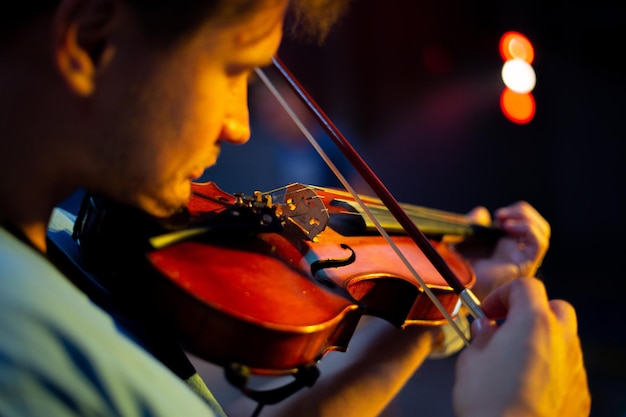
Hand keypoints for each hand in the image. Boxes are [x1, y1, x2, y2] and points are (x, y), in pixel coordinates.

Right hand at [452, 278, 590, 416]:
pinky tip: (527, 384)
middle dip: (531, 312)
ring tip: (514, 359)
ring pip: (564, 339)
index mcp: (533, 322)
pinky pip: (567, 369)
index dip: (502, 295)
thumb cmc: (490, 402)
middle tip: (506, 328)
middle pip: (555, 307)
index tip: (486, 312)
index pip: (526, 286)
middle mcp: (561, 340)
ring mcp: (574, 368)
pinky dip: (550, 367)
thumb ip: (480, 336)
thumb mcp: (470, 360)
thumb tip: (485, 329)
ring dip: (542, 339)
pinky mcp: (580, 393)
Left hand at [460, 201, 549, 299]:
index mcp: (503, 246)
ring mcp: (521, 261)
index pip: (525, 223)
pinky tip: (507, 227)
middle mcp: (516, 254)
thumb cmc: (453, 267)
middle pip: (538, 226)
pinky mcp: (524, 267)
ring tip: (503, 220)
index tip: (495, 214)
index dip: (516, 212)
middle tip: (500, 215)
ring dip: (526, 218)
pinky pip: (539, 244)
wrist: (451, 285)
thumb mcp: (461, 237)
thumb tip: (483, 212)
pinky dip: (528, 228)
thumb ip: (472, 222)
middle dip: (523, 212)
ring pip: (542, 233)